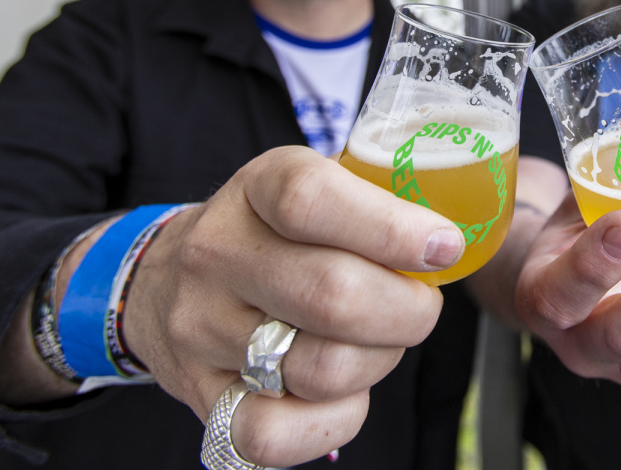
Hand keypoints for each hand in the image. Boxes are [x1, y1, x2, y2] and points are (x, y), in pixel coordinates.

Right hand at [121, 146, 464, 466]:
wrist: (164, 282)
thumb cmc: (273, 233)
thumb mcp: (315, 187)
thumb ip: (381, 199)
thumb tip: (456, 239)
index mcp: (255, 187)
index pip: (313, 200)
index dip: (392, 228)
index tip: (443, 246)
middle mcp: (217, 254)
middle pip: (332, 295)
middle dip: (408, 310)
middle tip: (422, 305)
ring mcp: (201, 329)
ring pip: (320, 368)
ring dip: (379, 361)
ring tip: (381, 341)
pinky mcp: (201, 396)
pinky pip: (275, 435)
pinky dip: (334, 420)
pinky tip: (347, 391)